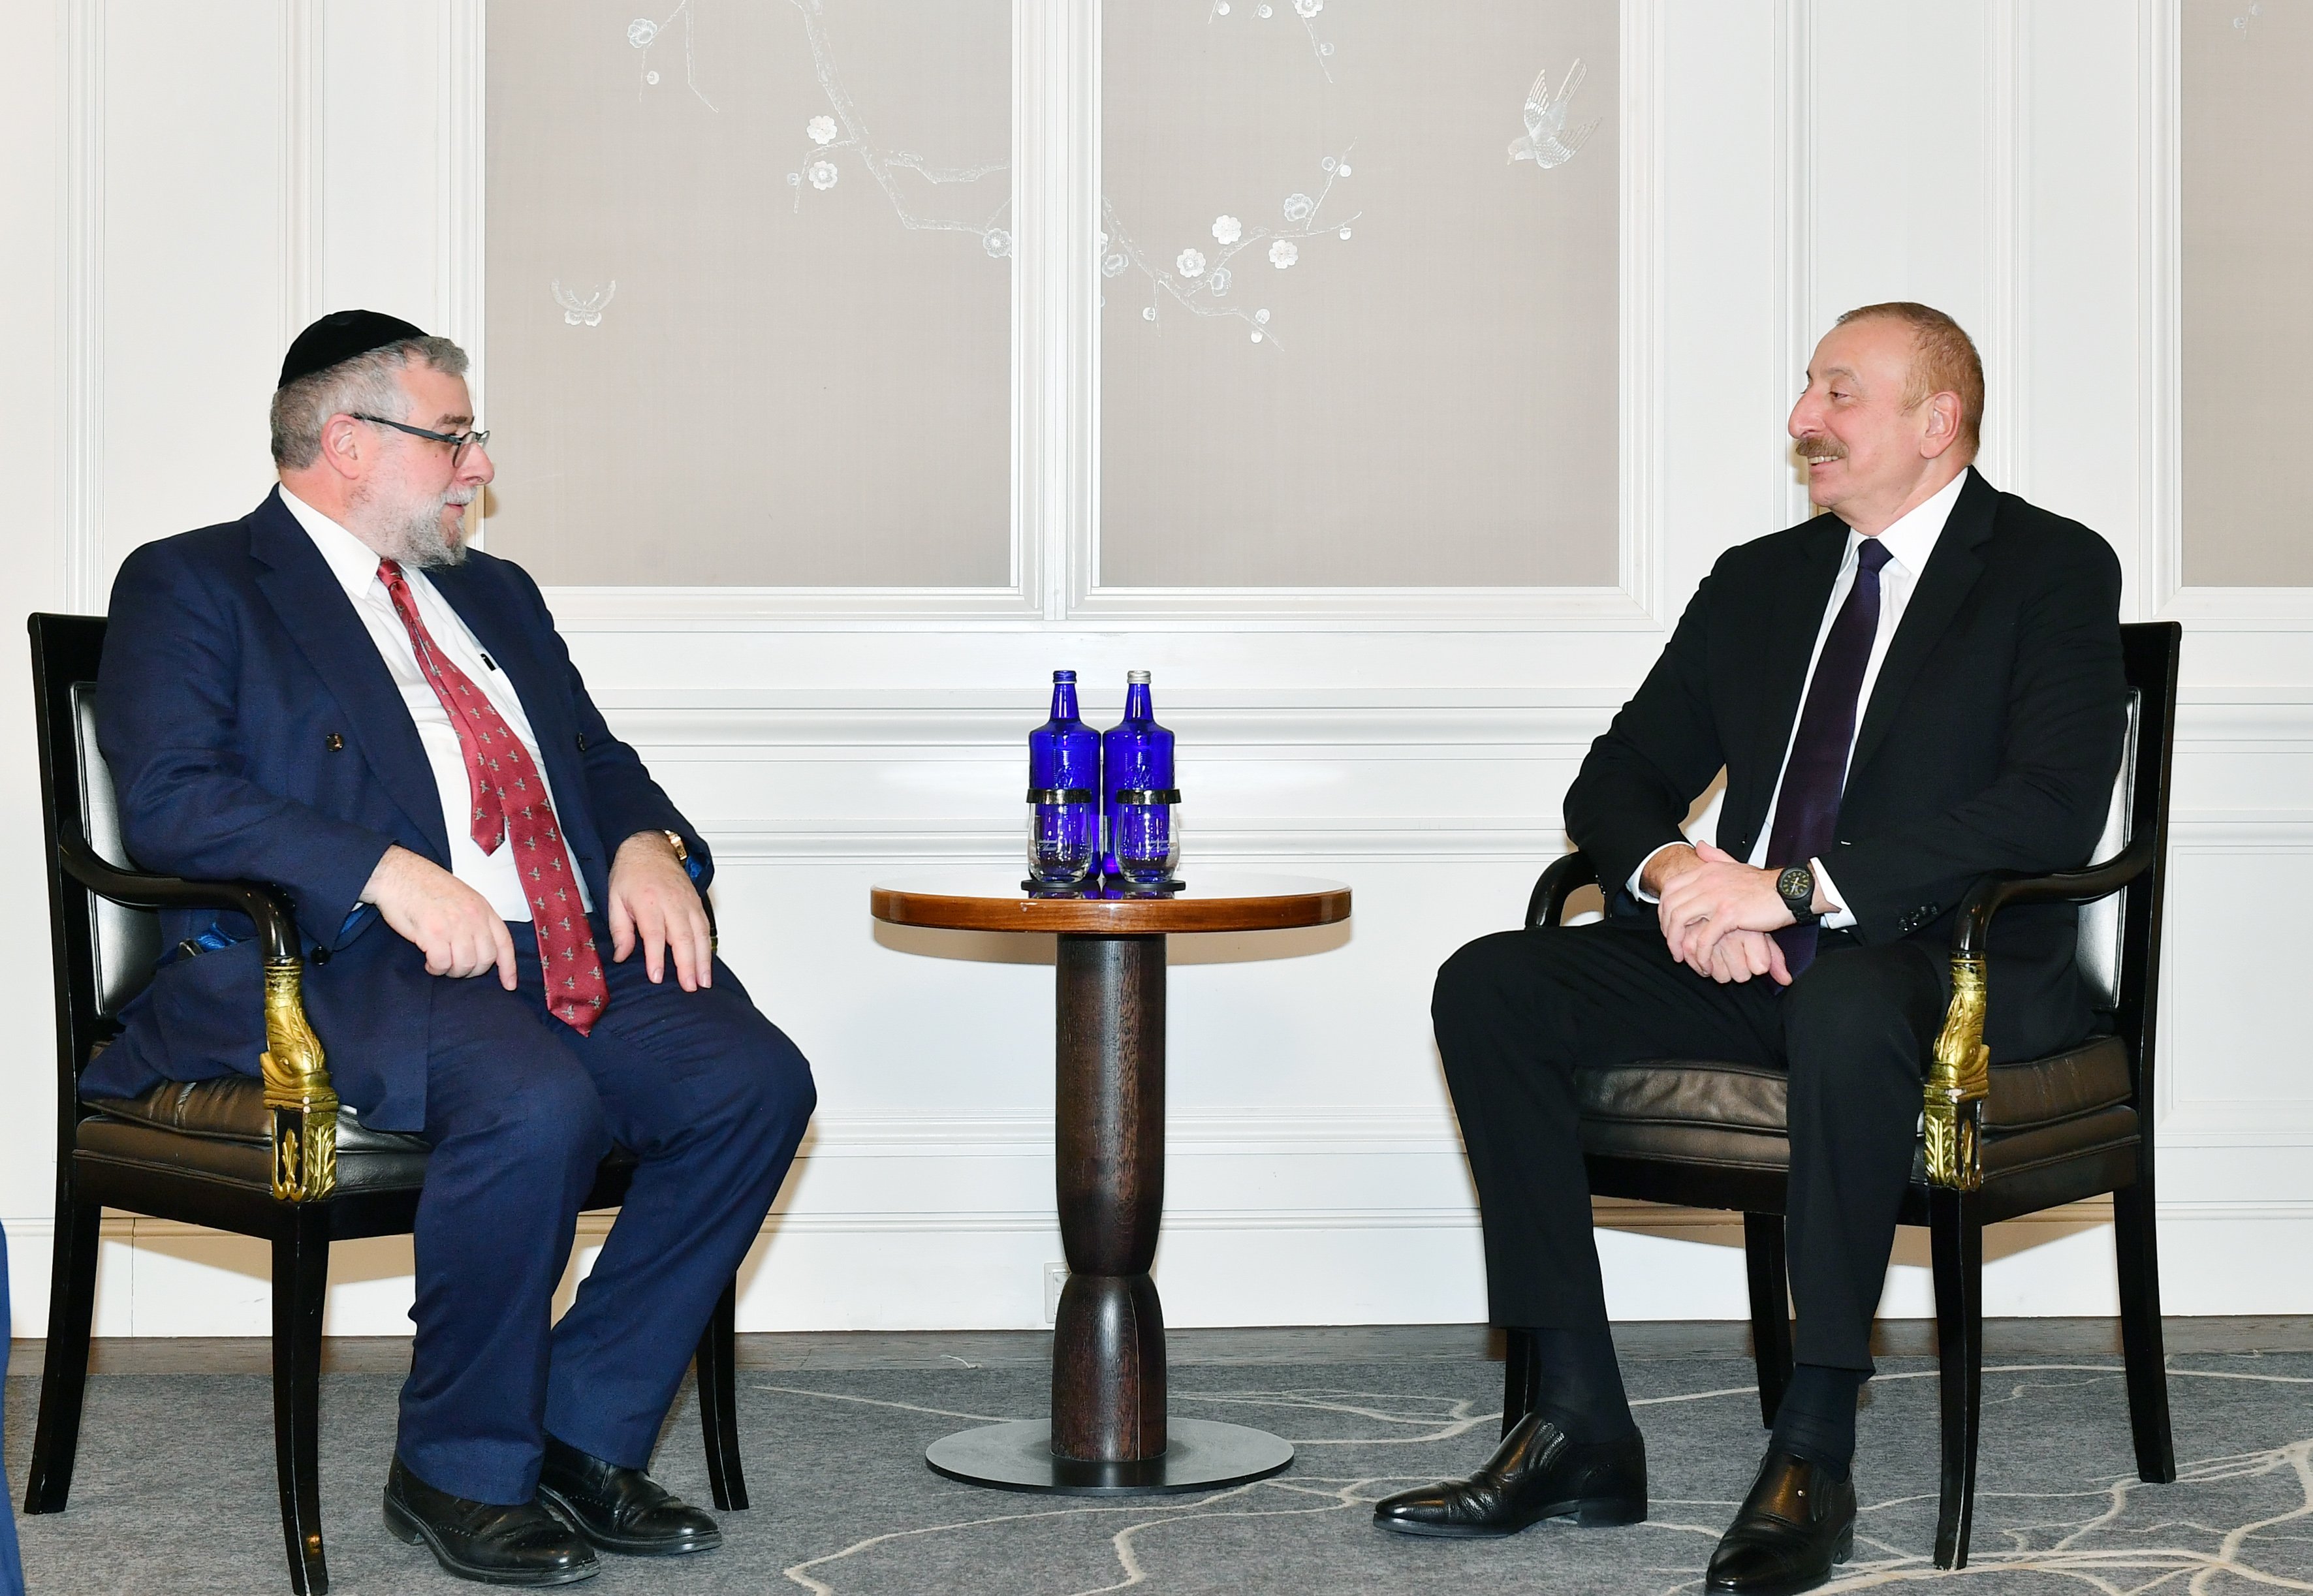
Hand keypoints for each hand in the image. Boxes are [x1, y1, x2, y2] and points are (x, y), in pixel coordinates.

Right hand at [362, 844, 516, 987]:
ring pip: (464, 965)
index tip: (509, 985)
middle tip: (456, 967)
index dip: (508, 967)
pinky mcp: (432, 933)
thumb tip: (482, 948)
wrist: (398, 874)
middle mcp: (473, 917)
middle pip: (485, 959)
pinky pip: (442, 964)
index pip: (504, 943)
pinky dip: (435, 968)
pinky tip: (428, 962)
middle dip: (471, 971)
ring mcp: (454, 925)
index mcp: (483, 908)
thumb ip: (477, 920)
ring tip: (440, 962)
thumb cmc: (427, 887)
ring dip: (451, 971)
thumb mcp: (464, 898)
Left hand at [608, 831, 712, 990]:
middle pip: (683, 937)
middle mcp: (671, 903)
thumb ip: (620, 929)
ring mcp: (687, 903)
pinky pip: (706, 928)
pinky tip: (707, 963)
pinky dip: (708, 947)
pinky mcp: (697, 904)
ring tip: (704, 981)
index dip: (656, 957)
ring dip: (703, 960)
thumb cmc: (631, 874)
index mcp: (647, 902)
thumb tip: (621, 956)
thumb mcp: (614, 899)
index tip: (657, 977)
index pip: (654, 934)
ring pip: (700, 934)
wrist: (649, 848)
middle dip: (688, 965)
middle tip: (690, 986)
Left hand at [1656, 841, 1793, 976]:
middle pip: (1670, 906)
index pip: (1670, 888)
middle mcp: (1707, 881)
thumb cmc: (1765, 884)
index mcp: (1707, 870)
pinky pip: (1704, 938)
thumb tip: (1698, 846)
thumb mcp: (1735, 865)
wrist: (1789, 891)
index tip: (1668, 927)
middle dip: (1667, 930)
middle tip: (1673, 947)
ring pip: (1680, 921)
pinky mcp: (1728, 914)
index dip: (1663, 910)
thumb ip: (1715, 857)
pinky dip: (1700, 954)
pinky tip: (1704, 963)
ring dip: (1678, 943)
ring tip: (1683, 958)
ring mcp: (1716, 897)